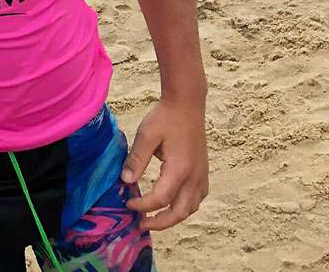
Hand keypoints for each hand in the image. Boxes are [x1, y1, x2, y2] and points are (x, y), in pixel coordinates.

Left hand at [121, 99, 208, 230]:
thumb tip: (126, 181)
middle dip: (160, 223)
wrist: (187, 104)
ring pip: (191, 207)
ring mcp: (202, 175)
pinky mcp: (203, 171)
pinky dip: (185, 206)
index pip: (160, 199)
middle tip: (141, 224)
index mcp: (179, 169)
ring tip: (155, 218)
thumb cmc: (165, 117)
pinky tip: (172, 203)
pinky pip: (197, 198)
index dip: (143, 206)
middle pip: (180, 212)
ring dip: (174, 217)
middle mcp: (194, 176)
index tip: (127, 203)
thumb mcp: (146, 135)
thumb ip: (136, 159)